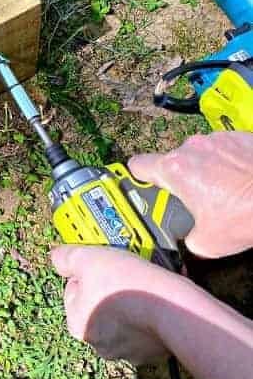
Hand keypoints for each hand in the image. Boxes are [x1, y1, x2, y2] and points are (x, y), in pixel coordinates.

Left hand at [50, 246, 178, 363]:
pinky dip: (147, 318)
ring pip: (121, 320)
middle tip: (123, 274)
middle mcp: (98, 344)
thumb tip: (56, 258)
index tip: (102, 266)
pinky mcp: (151, 354)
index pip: (74, 291)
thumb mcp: (86, 258)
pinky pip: (144, 331)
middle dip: (107, 290)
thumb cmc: (127, 283)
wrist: (174, 307)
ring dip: (127, 304)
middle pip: (97, 307)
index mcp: (78, 325)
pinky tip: (154, 302)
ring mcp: (126, 352)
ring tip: (141, 286)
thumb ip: (65, 257)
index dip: (87, 273)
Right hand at [129, 131, 252, 258]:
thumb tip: (188, 238)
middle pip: (172, 161)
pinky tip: (242, 180)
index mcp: (175, 169)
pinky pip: (224, 148)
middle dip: (180, 179)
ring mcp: (218, 138)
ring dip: (206, 168)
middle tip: (195, 199)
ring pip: (200, 154)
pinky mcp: (240, 136)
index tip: (143, 187)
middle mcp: (192, 147)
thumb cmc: (246, 216)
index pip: (138, 165)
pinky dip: (228, 161)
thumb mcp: (207, 243)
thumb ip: (186, 236)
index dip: (137, 177)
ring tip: (225, 190)